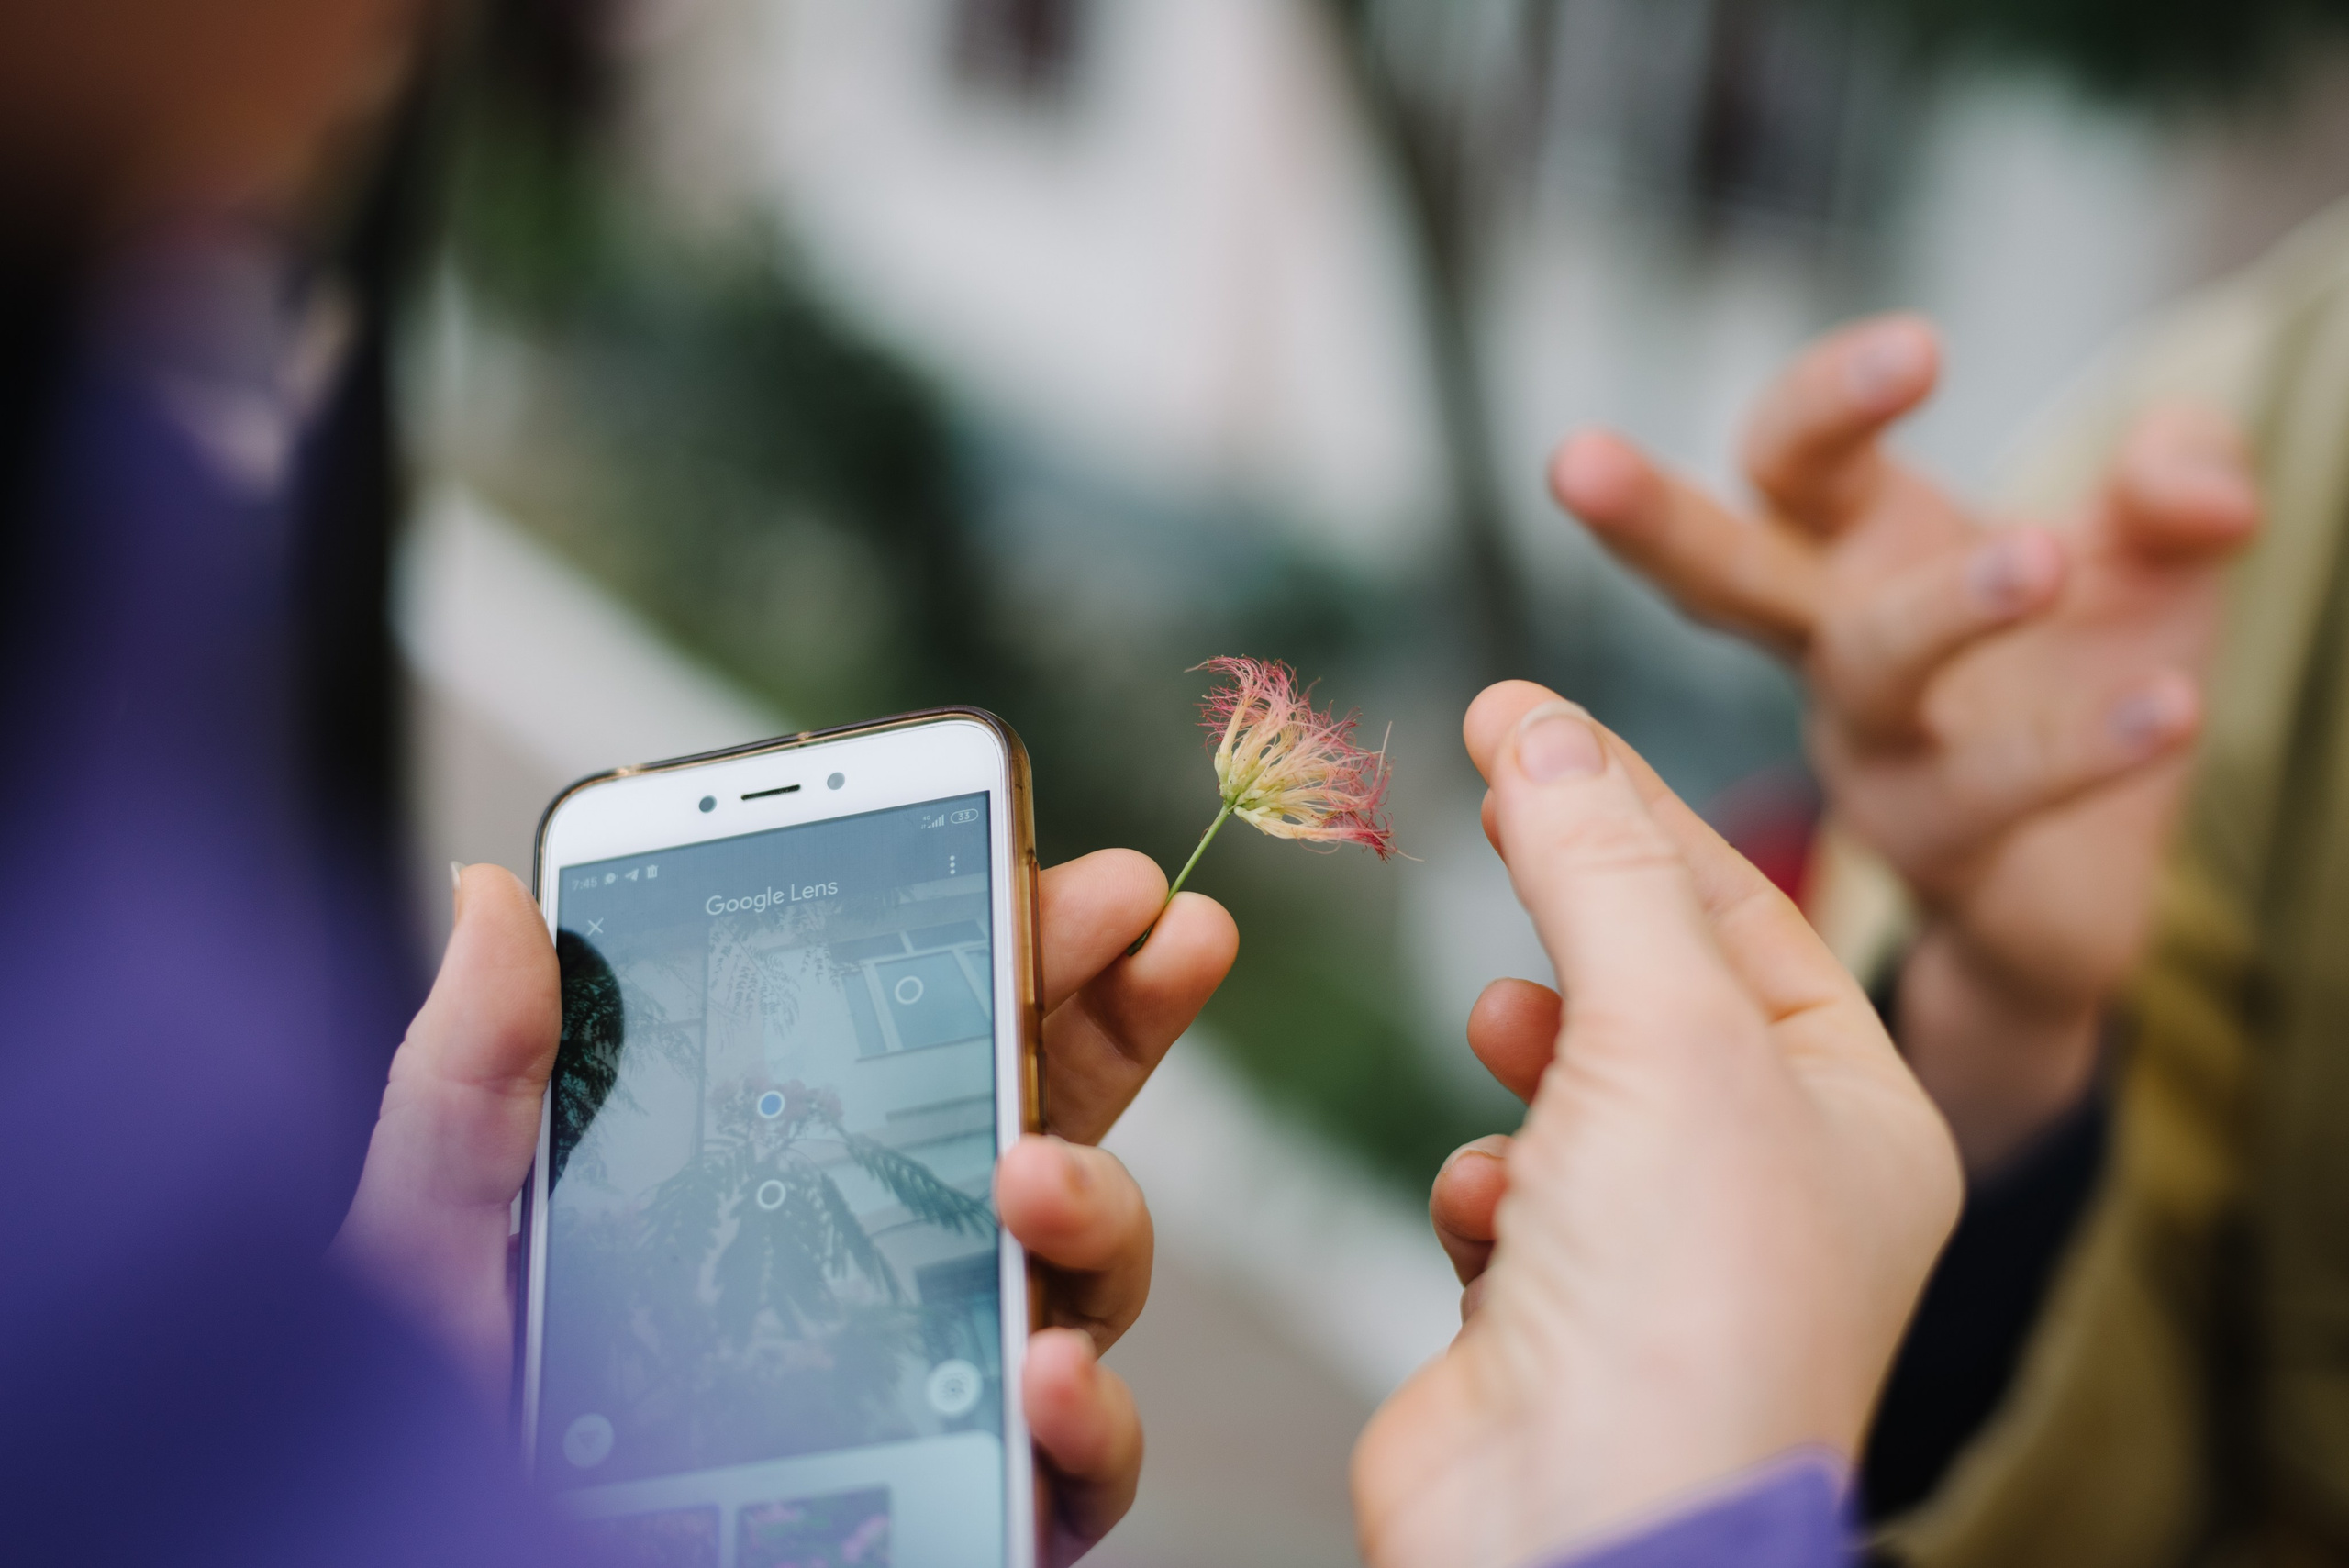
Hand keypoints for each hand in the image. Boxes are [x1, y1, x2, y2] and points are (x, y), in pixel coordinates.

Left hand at [332, 853, 1235, 1565]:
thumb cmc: (443, 1429)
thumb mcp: (432, 1240)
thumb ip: (474, 1080)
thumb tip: (493, 901)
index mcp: (776, 1174)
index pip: (918, 1033)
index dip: (1005, 939)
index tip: (1062, 869)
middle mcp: (880, 1266)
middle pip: (1043, 1113)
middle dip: (1119, 1008)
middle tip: (1154, 923)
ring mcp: (936, 1383)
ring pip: (1088, 1272)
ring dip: (1100, 1199)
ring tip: (1033, 1176)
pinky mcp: (967, 1507)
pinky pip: (1080, 1469)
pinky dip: (1096, 1417)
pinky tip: (1049, 1373)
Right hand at [1354, 683, 1959, 1567]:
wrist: (1582, 1531)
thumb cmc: (1680, 1298)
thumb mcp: (1665, 1029)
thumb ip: (1596, 867)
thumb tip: (1534, 730)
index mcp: (1861, 1117)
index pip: (1745, 906)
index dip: (1626, 797)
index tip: (1516, 715)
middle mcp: (1774, 1187)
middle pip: (1656, 989)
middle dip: (1575, 921)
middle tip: (1490, 808)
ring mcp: (1660, 1257)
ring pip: (1571, 1091)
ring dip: (1532, 1058)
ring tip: (1508, 1034)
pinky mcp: (1551, 1313)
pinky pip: (1506, 1198)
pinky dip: (1485, 1188)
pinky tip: (1488, 1214)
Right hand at [1550, 315, 2258, 1167]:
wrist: (2078, 891)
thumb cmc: (2079, 680)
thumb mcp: (2153, 556)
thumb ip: (2178, 483)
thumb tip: (2199, 486)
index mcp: (1852, 548)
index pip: (1795, 455)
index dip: (1831, 403)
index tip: (1920, 352)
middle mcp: (1829, 647)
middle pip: (1717, 570)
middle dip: (1646, 514)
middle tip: (1571, 460)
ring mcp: (1871, 757)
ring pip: (1865, 675)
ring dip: (1941, 609)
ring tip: (2038, 559)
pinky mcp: (1940, 853)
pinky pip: (1989, 798)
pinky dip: (2082, 749)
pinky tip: (2173, 705)